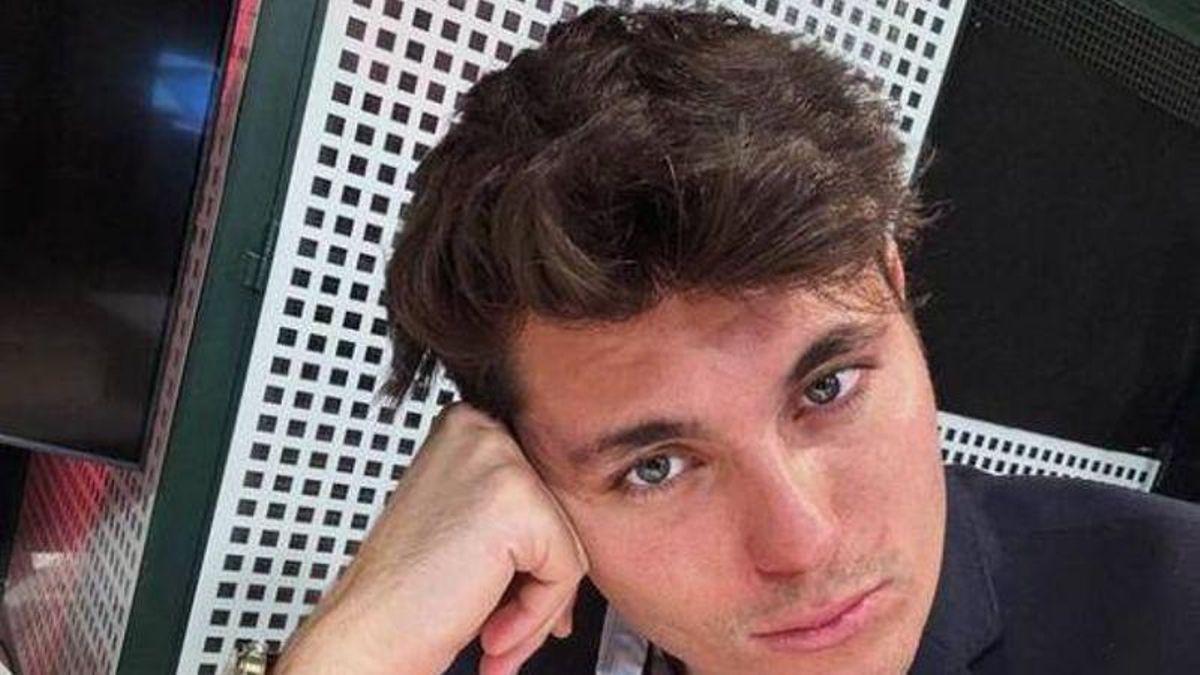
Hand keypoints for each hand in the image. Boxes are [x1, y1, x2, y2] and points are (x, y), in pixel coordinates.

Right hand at [274, 403, 588, 674]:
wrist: (364, 636)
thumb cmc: (404, 592)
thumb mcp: (465, 520)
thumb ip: (517, 510)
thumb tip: (575, 534)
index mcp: (467, 425)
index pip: (541, 492)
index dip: (530, 557)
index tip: (504, 594)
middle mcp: (481, 429)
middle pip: (559, 516)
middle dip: (537, 583)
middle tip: (499, 625)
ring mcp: (499, 460)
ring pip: (568, 545)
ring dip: (536, 606)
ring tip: (489, 632)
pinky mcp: (517, 502)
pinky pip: (566, 571)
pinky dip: (535, 616)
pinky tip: (488, 631)